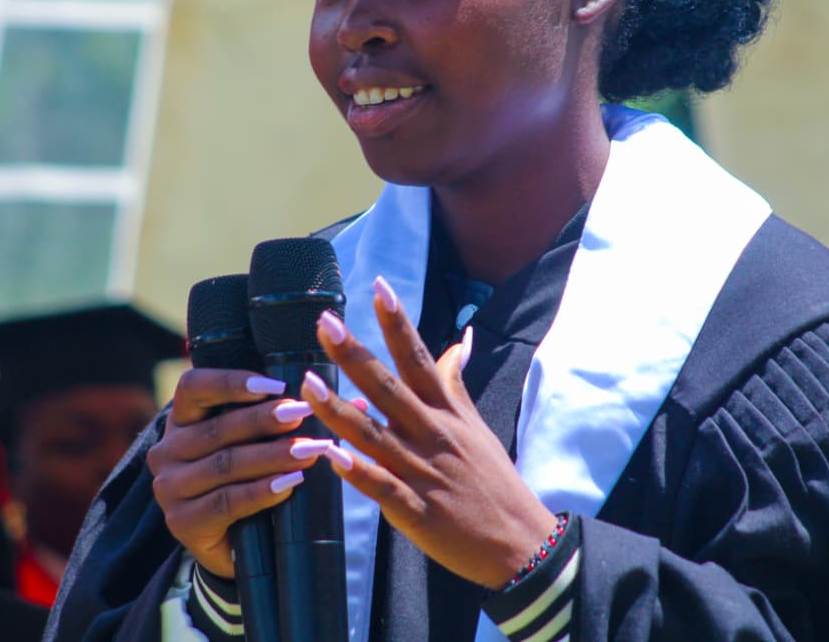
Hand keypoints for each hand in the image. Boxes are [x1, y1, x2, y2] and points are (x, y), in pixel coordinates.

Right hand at [146, 368, 325, 578]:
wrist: (230, 543)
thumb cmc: (248, 477)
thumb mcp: (261, 442)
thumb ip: (296, 418)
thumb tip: (355, 401)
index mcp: (182, 419)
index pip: (194, 387)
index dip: (232, 383)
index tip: (276, 384)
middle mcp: (167, 450)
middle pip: (218, 428)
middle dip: (266, 420)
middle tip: (305, 413)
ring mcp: (170, 488)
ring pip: (226, 465)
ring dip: (272, 456)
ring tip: (311, 450)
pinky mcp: (182, 522)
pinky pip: (226, 502)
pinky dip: (262, 492)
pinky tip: (290, 484)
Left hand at [302, 277, 556, 589]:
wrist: (521, 541)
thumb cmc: (495, 481)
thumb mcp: (476, 426)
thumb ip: (455, 385)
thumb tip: (458, 342)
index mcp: (446, 412)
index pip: (419, 358)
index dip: (397, 323)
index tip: (379, 287)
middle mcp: (432, 434)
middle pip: (388, 387)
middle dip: (355, 355)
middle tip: (324, 323)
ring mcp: (422, 472)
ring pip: (373, 435)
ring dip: (339, 409)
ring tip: (307, 383)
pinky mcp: (415, 510)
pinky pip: (380, 487)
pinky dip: (356, 471)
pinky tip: (330, 456)